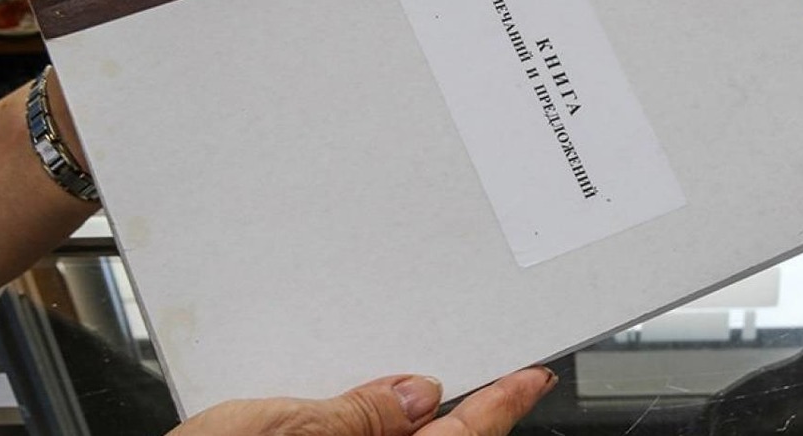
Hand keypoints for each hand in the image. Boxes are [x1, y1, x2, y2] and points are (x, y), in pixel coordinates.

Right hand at [169, 368, 556, 435]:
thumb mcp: (265, 430)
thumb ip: (349, 415)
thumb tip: (414, 395)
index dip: (505, 403)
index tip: (536, 374)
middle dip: (462, 412)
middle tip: (484, 373)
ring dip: (409, 420)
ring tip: (410, 384)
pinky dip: (366, 427)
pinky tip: (353, 408)